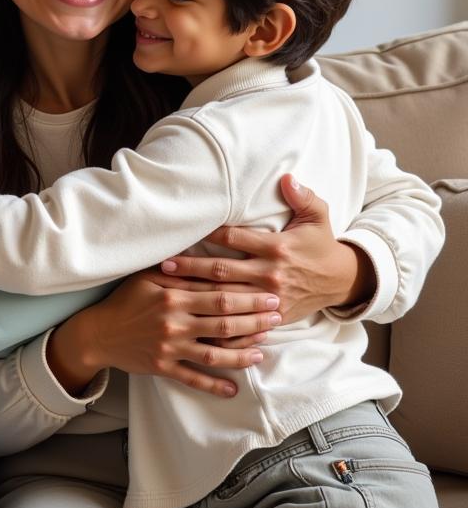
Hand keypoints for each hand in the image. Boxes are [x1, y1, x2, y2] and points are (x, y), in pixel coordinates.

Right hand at [46, 270, 280, 397]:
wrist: (98, 333)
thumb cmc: (125, 300)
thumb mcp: (148, 277)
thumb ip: (179, 271)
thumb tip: (209, 259)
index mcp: (173, 295)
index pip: (218, 294)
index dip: (248, 296)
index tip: (270, 295)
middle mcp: (175, 322)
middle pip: (224, 322)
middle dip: (255, 320)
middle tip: (278, 318)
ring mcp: (170, 347)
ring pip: (215, 353)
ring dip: (243, 353)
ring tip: (263, 350)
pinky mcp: (164, 367)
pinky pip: (194, 378)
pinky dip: (215, 385)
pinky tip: (234, 388)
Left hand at [158, 175, 374, 323]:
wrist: (342, 280)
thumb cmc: (321, 244)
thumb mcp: (318, 216)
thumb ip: (302, 197)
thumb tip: (288, 178)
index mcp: (276, 248)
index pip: (234, 238)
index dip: (209, 234)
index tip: (185, 231)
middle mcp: (270, 273)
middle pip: (223, 270)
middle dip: (192, 268)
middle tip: (164, 265)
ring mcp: (270, 298)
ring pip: (226, 298)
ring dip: (198, 295)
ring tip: (170, 292)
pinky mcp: (274, 316)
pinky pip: (243, 326)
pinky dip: (221, 329)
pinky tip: (198, 328)